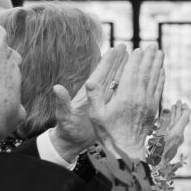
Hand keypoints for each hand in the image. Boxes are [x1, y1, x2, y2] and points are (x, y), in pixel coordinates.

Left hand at [49, 45, 128, 159]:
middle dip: (118, 60)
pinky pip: (120, 95)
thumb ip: (62, 102)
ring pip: (117, 82)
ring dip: (125, 70)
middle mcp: (96, 94)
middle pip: (110, 73)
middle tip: (127, 47)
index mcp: (87, 94)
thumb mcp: (64, 116)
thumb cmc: (67, 130)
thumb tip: (56, 87)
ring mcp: (102, 101)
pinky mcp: (106, 108)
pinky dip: (127, 86)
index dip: (108, 61)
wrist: (70, 143)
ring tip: (133, 59)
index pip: (100, 73)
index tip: (116, 48)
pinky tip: (134, 81)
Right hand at [92, 45, 164, 162]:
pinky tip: (162, 71)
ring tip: (160, 53)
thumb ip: (94, 97)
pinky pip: (159, 90)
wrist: (126, 149)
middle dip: (150, 58)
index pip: (132, 73)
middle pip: (146, 73)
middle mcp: (140, 98)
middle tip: (154, 45)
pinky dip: (161, 79)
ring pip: (155, 80)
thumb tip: (90, 81)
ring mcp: (149, 103)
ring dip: (158, 65)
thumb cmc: (107, 132)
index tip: (138, 49)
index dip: (136, 60)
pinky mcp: (153, 109)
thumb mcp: (95, 115)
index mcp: (126, 97)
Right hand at [158, 100, 190, 162]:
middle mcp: (179, 136)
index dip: (184, 108)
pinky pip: (173, 130)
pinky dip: (172, 122)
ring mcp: (176, 140)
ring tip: (173, 106)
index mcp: (177, 133)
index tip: (182, 102)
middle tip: (178, 101)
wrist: (156, 168)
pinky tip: (168, 119)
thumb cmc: (156, 152)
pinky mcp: (172, 143)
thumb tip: (169, 110)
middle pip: (181, 120)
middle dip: (179, 110)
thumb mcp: (158, 135)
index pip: (185, 117)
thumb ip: (164, 122)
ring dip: (175, 115)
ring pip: (177, 125)